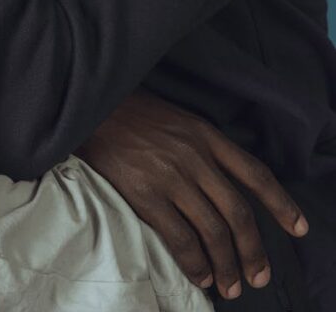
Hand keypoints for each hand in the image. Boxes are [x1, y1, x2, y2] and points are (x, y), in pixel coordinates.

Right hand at [72, 87, 308, 301]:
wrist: (92, 106)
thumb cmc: (134, 113)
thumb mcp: (179, 120)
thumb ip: (203, 147)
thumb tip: (226, 185)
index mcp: (206, 135)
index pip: (255, 173)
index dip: (281, 204)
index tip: (299, 228)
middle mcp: (195, 156)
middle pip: (238, 212)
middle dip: (254, 250)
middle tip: (259, 277)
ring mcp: (170, 176)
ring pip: (213, 230)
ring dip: (226, 265)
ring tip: (230, 286)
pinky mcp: (145, 193)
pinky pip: (179, 237)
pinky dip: (194, 262)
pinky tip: (200, 275)